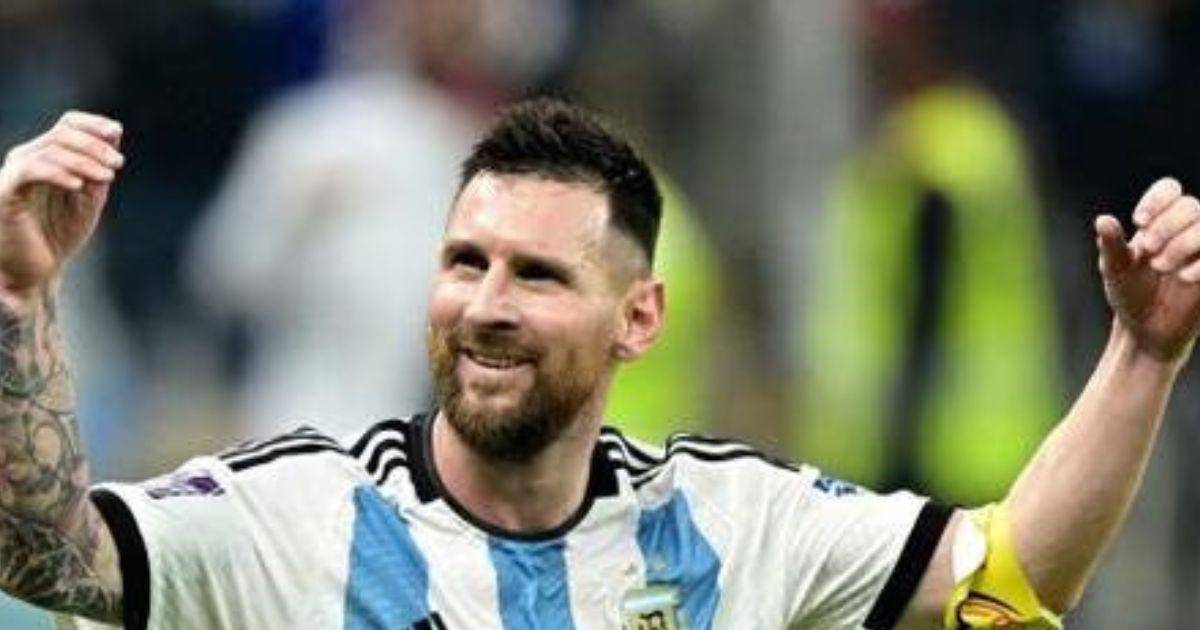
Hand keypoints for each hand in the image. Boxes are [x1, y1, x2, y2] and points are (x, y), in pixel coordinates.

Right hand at [0, 111, 123, 299]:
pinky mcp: (5, 191)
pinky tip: (79, 186)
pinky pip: (30, 170)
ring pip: (50, 150)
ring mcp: (14, 173)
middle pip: (62, 133)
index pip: (68, 123)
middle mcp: (27, 158)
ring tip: (107, 177)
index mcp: (47, 156)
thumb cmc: (60, 234)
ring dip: (85, 161)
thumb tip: (114, 131)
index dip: (93, 123)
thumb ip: (99, 168)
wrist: (35, 271)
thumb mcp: (89, 197)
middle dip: (96, 146)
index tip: (116, 133)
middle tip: (118, 164)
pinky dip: (58, 173)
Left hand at [1096, 177, 1199, 362]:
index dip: (1158, 200)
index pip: (1170, 189)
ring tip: (1160, 267)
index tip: (1140, 222)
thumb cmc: (1130, 295)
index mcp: (1159, 223)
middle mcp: (1186, 231)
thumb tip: (1103, 219)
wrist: (1146, 331)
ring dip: (1183, 243)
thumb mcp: (1116, 270)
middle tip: (1149, 250)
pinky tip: (1184, 278)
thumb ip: (1111, 245)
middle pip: (1191, 206)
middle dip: (1168, 226)